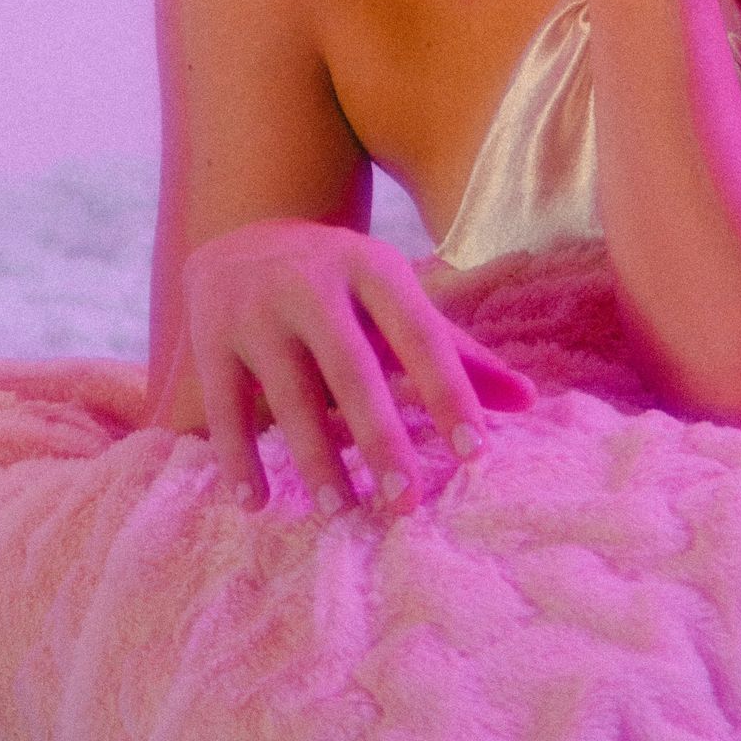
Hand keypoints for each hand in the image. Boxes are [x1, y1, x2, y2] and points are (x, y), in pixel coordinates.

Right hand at [159, 220, 537, 516]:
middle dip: (380, 438)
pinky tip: (257, 503)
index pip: (421, 335)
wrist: (245, 229)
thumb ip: (458, 351)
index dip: (450, 393)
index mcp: (374, 268)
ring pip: (289, 395)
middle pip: (352, 370)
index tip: (477, 455)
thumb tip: (530, 401)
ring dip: (314, 458)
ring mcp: (256, 308)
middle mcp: (313, 282)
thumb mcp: (398, 300)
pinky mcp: (210, 335)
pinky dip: (239, 457)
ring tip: (339, 510)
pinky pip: (225, 407)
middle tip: (407, 505)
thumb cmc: (344, 285)